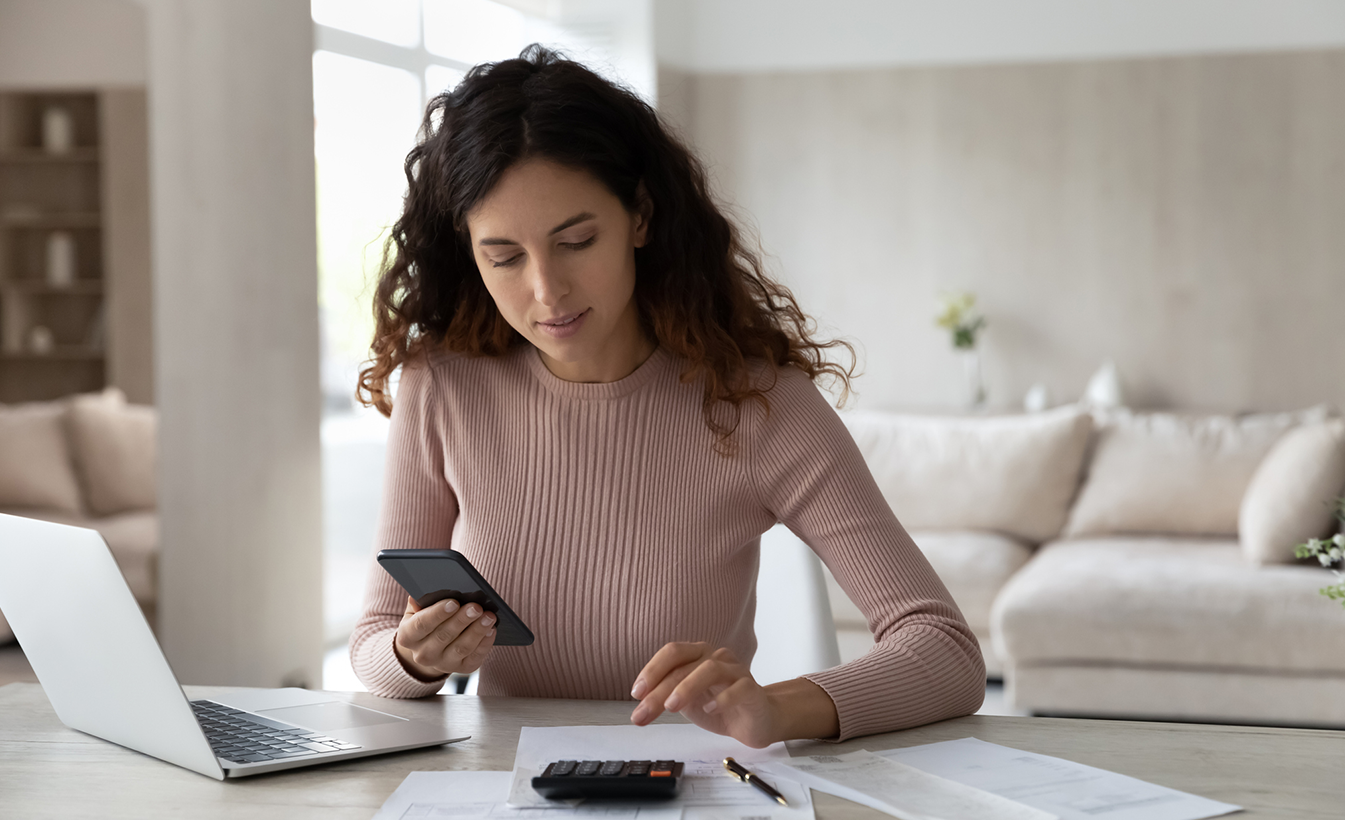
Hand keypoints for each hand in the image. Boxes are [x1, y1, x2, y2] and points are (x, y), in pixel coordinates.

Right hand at [393, 596, 496, 681]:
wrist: (430, 647)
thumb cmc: (426, 619)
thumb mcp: (417, 609)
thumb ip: (420, 600)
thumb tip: (424, 589)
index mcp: (408, 636)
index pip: (422, 624)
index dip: (438, 613)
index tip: (454, 602)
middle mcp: (422, 654)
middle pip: (443, 636)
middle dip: (462, 620)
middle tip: (476, 606)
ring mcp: (442, 664)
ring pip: (461, 648)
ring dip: (477, 631)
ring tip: (489, 616)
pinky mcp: (462, 668)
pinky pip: (475, 657)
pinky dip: (485, 643)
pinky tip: (491, 630)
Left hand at [627, 642, 777, 747]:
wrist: (756, 721)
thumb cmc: (719, 707)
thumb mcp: (686, 702)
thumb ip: (666, 697)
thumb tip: (640, 704)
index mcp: (698, 656)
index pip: (672, 653)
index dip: (652, 670)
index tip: (637, 693)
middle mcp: (717, 657)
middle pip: (684, 665)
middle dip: (659, 689)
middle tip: (644, 712)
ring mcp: (736, 671)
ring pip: (710, 669)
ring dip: (687, 687)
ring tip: (671, 707)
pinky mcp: (753, 690)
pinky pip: (739, 688)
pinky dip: (721, 698)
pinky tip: (709, 710)